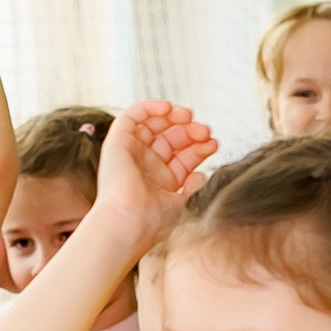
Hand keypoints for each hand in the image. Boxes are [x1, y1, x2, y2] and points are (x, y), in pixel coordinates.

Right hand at [95, 101, 216, 247]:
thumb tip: (202, 175)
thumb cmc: (154, 222)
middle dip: (191, 131)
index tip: (214, 144)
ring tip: (189, 117)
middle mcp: (146, 166)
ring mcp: (132, 154)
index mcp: (162, 181)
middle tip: (205, 132)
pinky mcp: (117, 143)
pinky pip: (131, 117)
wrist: (129, 223)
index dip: (200, 147)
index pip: (184, 156)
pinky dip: (149, 107)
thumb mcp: (182, 204)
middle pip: (171, 138)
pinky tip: (168, 108)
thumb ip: (193, 188)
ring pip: (153, 125)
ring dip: (173, 117)